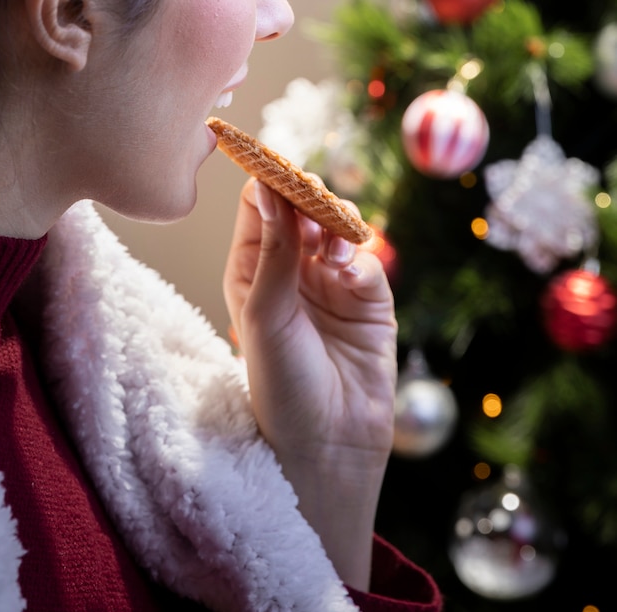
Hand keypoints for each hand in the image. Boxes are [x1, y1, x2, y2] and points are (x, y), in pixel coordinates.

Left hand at [223, 178, 397, 590]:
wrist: (328, 441)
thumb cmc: (281, 384)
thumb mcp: (266, 313)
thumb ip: (273, 250)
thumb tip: (267, 187)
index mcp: (251, 272)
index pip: (257, 207)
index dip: (267, 181)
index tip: (275, 162)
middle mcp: (289, 271)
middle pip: (299, 208)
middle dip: (306, 197)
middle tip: (311, 199)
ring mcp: (330, 282)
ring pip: (336, 226)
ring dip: (335, 222)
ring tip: (332, 240)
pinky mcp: (368, 297)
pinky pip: (366, 258)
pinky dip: (360, 254)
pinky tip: (352, 269)